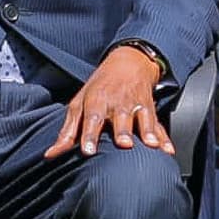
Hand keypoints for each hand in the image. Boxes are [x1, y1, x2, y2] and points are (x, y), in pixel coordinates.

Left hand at [46, 45, 175, 157]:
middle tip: (124, 145)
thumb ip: (67, 132)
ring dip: (147, 132)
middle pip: (120, 118)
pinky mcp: (149, 109)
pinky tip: (167, 150)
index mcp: (96, 101)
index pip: (92, 119)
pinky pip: (158, 124)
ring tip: (151, 145)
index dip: (90, 136)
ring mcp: (136, 105)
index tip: (89, 151)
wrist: (128, 63)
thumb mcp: (79, 105)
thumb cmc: (99, 88)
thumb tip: (50, 155)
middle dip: (123, 131)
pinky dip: (164, 138)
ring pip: (143, 119)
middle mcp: (117, 103)